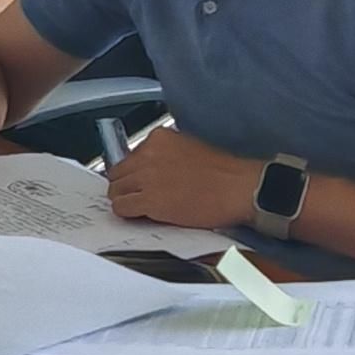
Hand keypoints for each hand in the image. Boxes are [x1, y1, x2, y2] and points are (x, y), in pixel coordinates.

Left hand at [109, 125, 270, 232]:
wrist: (238, 187)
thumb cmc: (223, 172)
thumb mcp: (189, 148)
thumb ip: (165, 154)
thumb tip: (151, 168)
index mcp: (159, 138)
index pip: (130, 156)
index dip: (134, 172)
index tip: (140, 180)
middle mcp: (148, 154)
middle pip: (117, 173)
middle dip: (126, 186)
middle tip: (137, 196)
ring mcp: (146, 177)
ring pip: (115, 191)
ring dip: (125, 200)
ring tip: (141, 207)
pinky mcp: (149, 200)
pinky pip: (122, 208)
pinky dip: (127, 214)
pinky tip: (141, 216)